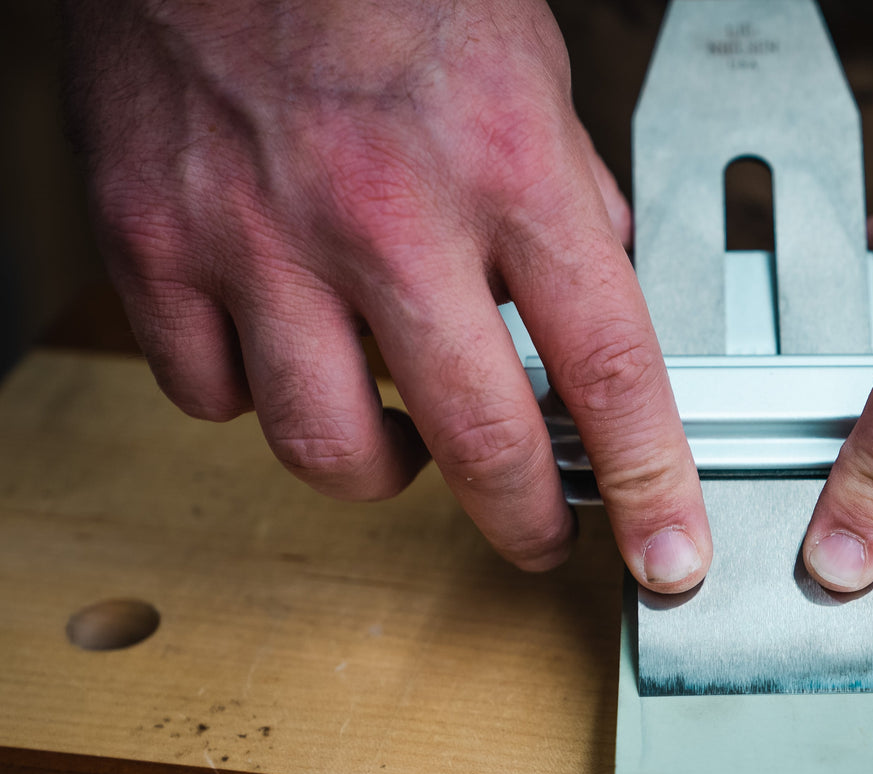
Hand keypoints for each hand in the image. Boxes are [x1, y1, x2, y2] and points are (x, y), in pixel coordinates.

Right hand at [64, 0, 710, 591]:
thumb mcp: (528, 71)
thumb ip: (570, 194)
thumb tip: (601, 289)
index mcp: (503, 165)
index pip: (607, 367)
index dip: (649, 484)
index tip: (666, 553)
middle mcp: (382, 213)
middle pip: (477, 441)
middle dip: (526, 522)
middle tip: (542, 534)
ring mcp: (258, 237)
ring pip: (328, 447)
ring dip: (387, 471)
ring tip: (412, 438)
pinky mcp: (155, 244)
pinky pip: (213, 397)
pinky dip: (261, 403)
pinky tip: (292, 358)